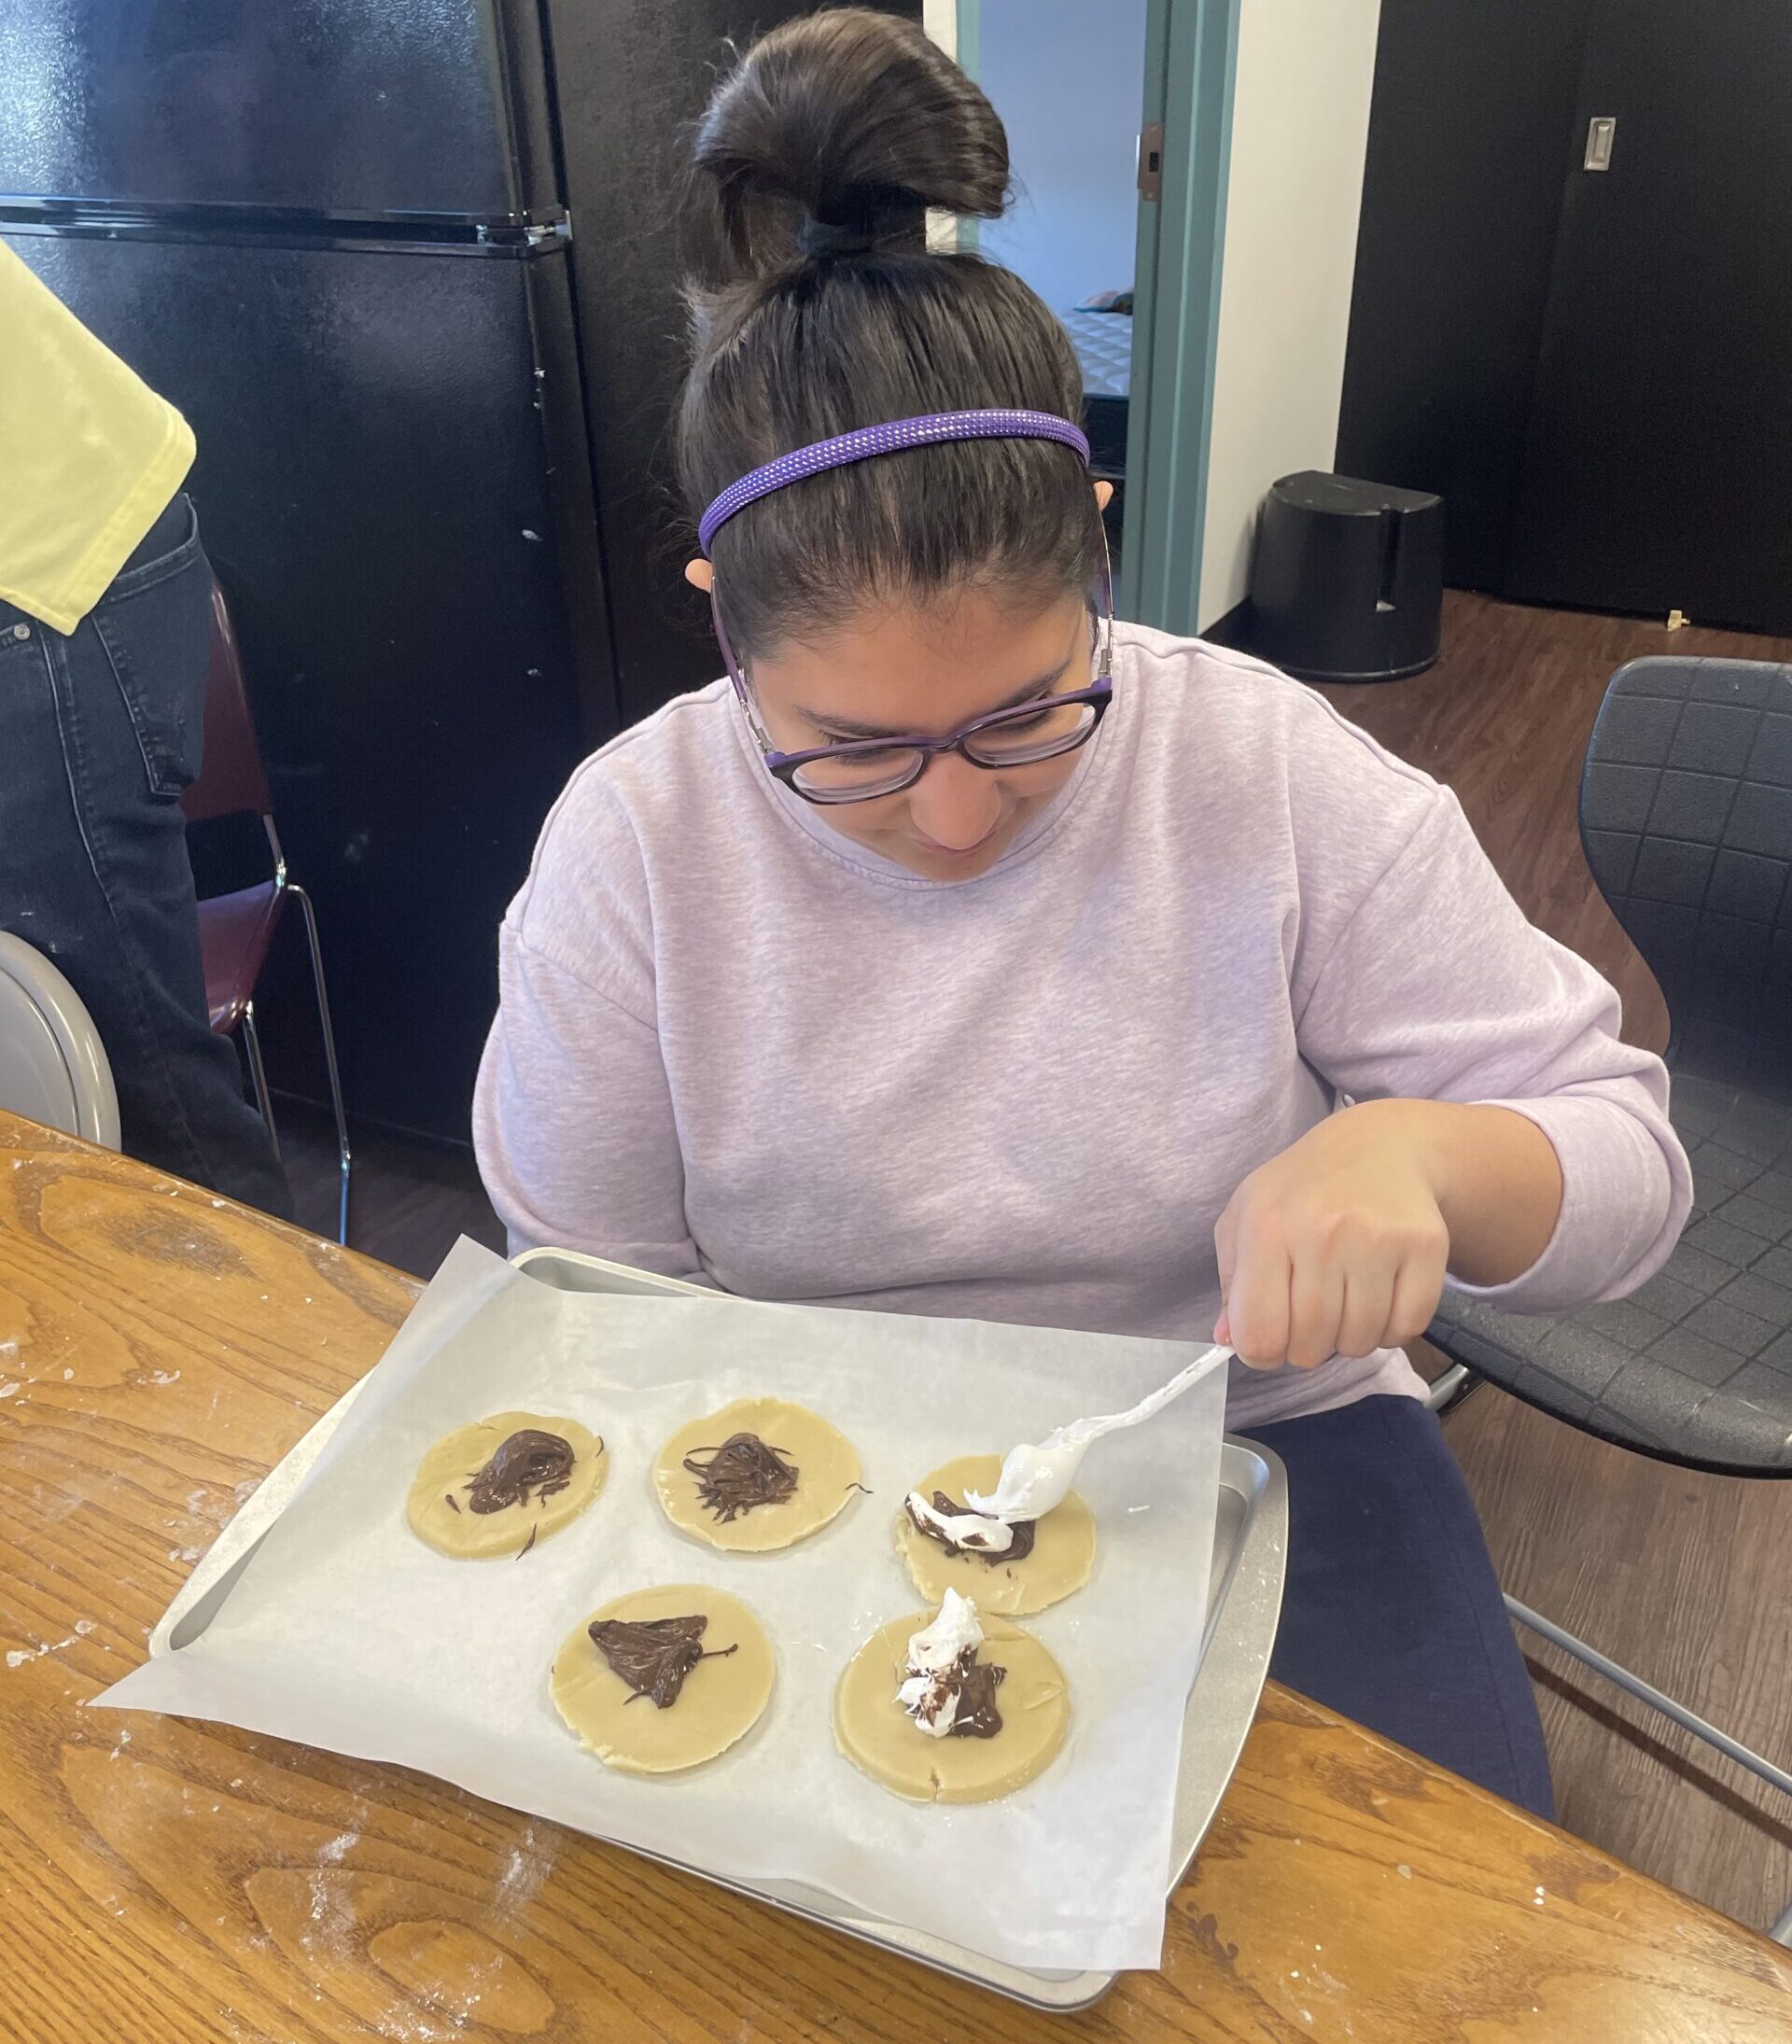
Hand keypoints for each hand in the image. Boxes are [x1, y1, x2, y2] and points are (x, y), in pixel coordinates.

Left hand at [1214, 1101, 1452, 1369]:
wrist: (1379, 1146)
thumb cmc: (1301, 1189)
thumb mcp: (1246, 1217)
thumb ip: (1231, 1283)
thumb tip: (1229, 1341)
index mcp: (1267, 1227)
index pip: (1259, 1334)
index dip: (1261, 1353)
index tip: (1270, 1338)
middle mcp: (1322, 1232)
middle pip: (1310, 1345)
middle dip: (1306, 1346)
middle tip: (1310, 1316)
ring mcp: (1377, 1239)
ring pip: (1359, 1342)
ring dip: (1350, 1337)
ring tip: (1345, 1298)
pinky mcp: (1425, 1246)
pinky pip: (1406, 1328)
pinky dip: (1392, 1329)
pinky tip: (1379, 1296)